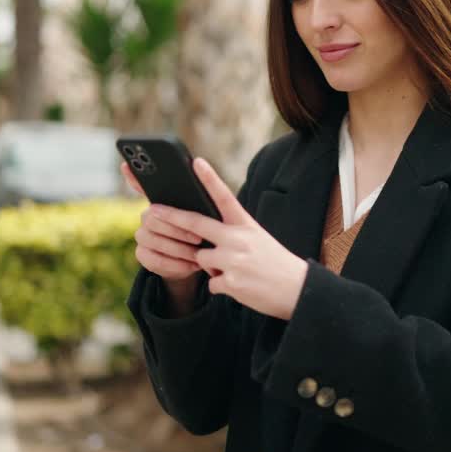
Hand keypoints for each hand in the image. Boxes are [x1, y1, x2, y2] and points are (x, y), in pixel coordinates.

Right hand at [122, 162, 204, 285]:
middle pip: (152, 217)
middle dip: (177, 229)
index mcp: (164, 201)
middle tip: (199, 238)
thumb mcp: (212, 216)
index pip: (142, 184)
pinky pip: (152, 259)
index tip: (127, 164)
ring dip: (178, 248)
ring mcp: (142, 234)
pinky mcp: (143, 254)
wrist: (201, 261)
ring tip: (198, 254)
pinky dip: (174, 264)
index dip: (133, 175)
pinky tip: (190, 265)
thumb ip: (206, 198)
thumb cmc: (209, 233)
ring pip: (152, 239)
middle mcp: (148, 214)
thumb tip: (201, 169)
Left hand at [148, 158, 308, 319]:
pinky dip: (222, 287)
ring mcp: (233, 260)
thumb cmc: (275, 263)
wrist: (297, 289)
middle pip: (196, 224)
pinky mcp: (231, 282)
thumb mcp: (257, 239)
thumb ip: (232, 236)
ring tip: (236, 271)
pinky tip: (241, 286)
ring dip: (211, 267)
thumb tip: (204, 246)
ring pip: (201, 259)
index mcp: (246, 224)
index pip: (225, 197)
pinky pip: (211, 283)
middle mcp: (238, 238)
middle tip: (153, 211)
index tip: (196, 162)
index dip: (209, 178)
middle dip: (172, 218)